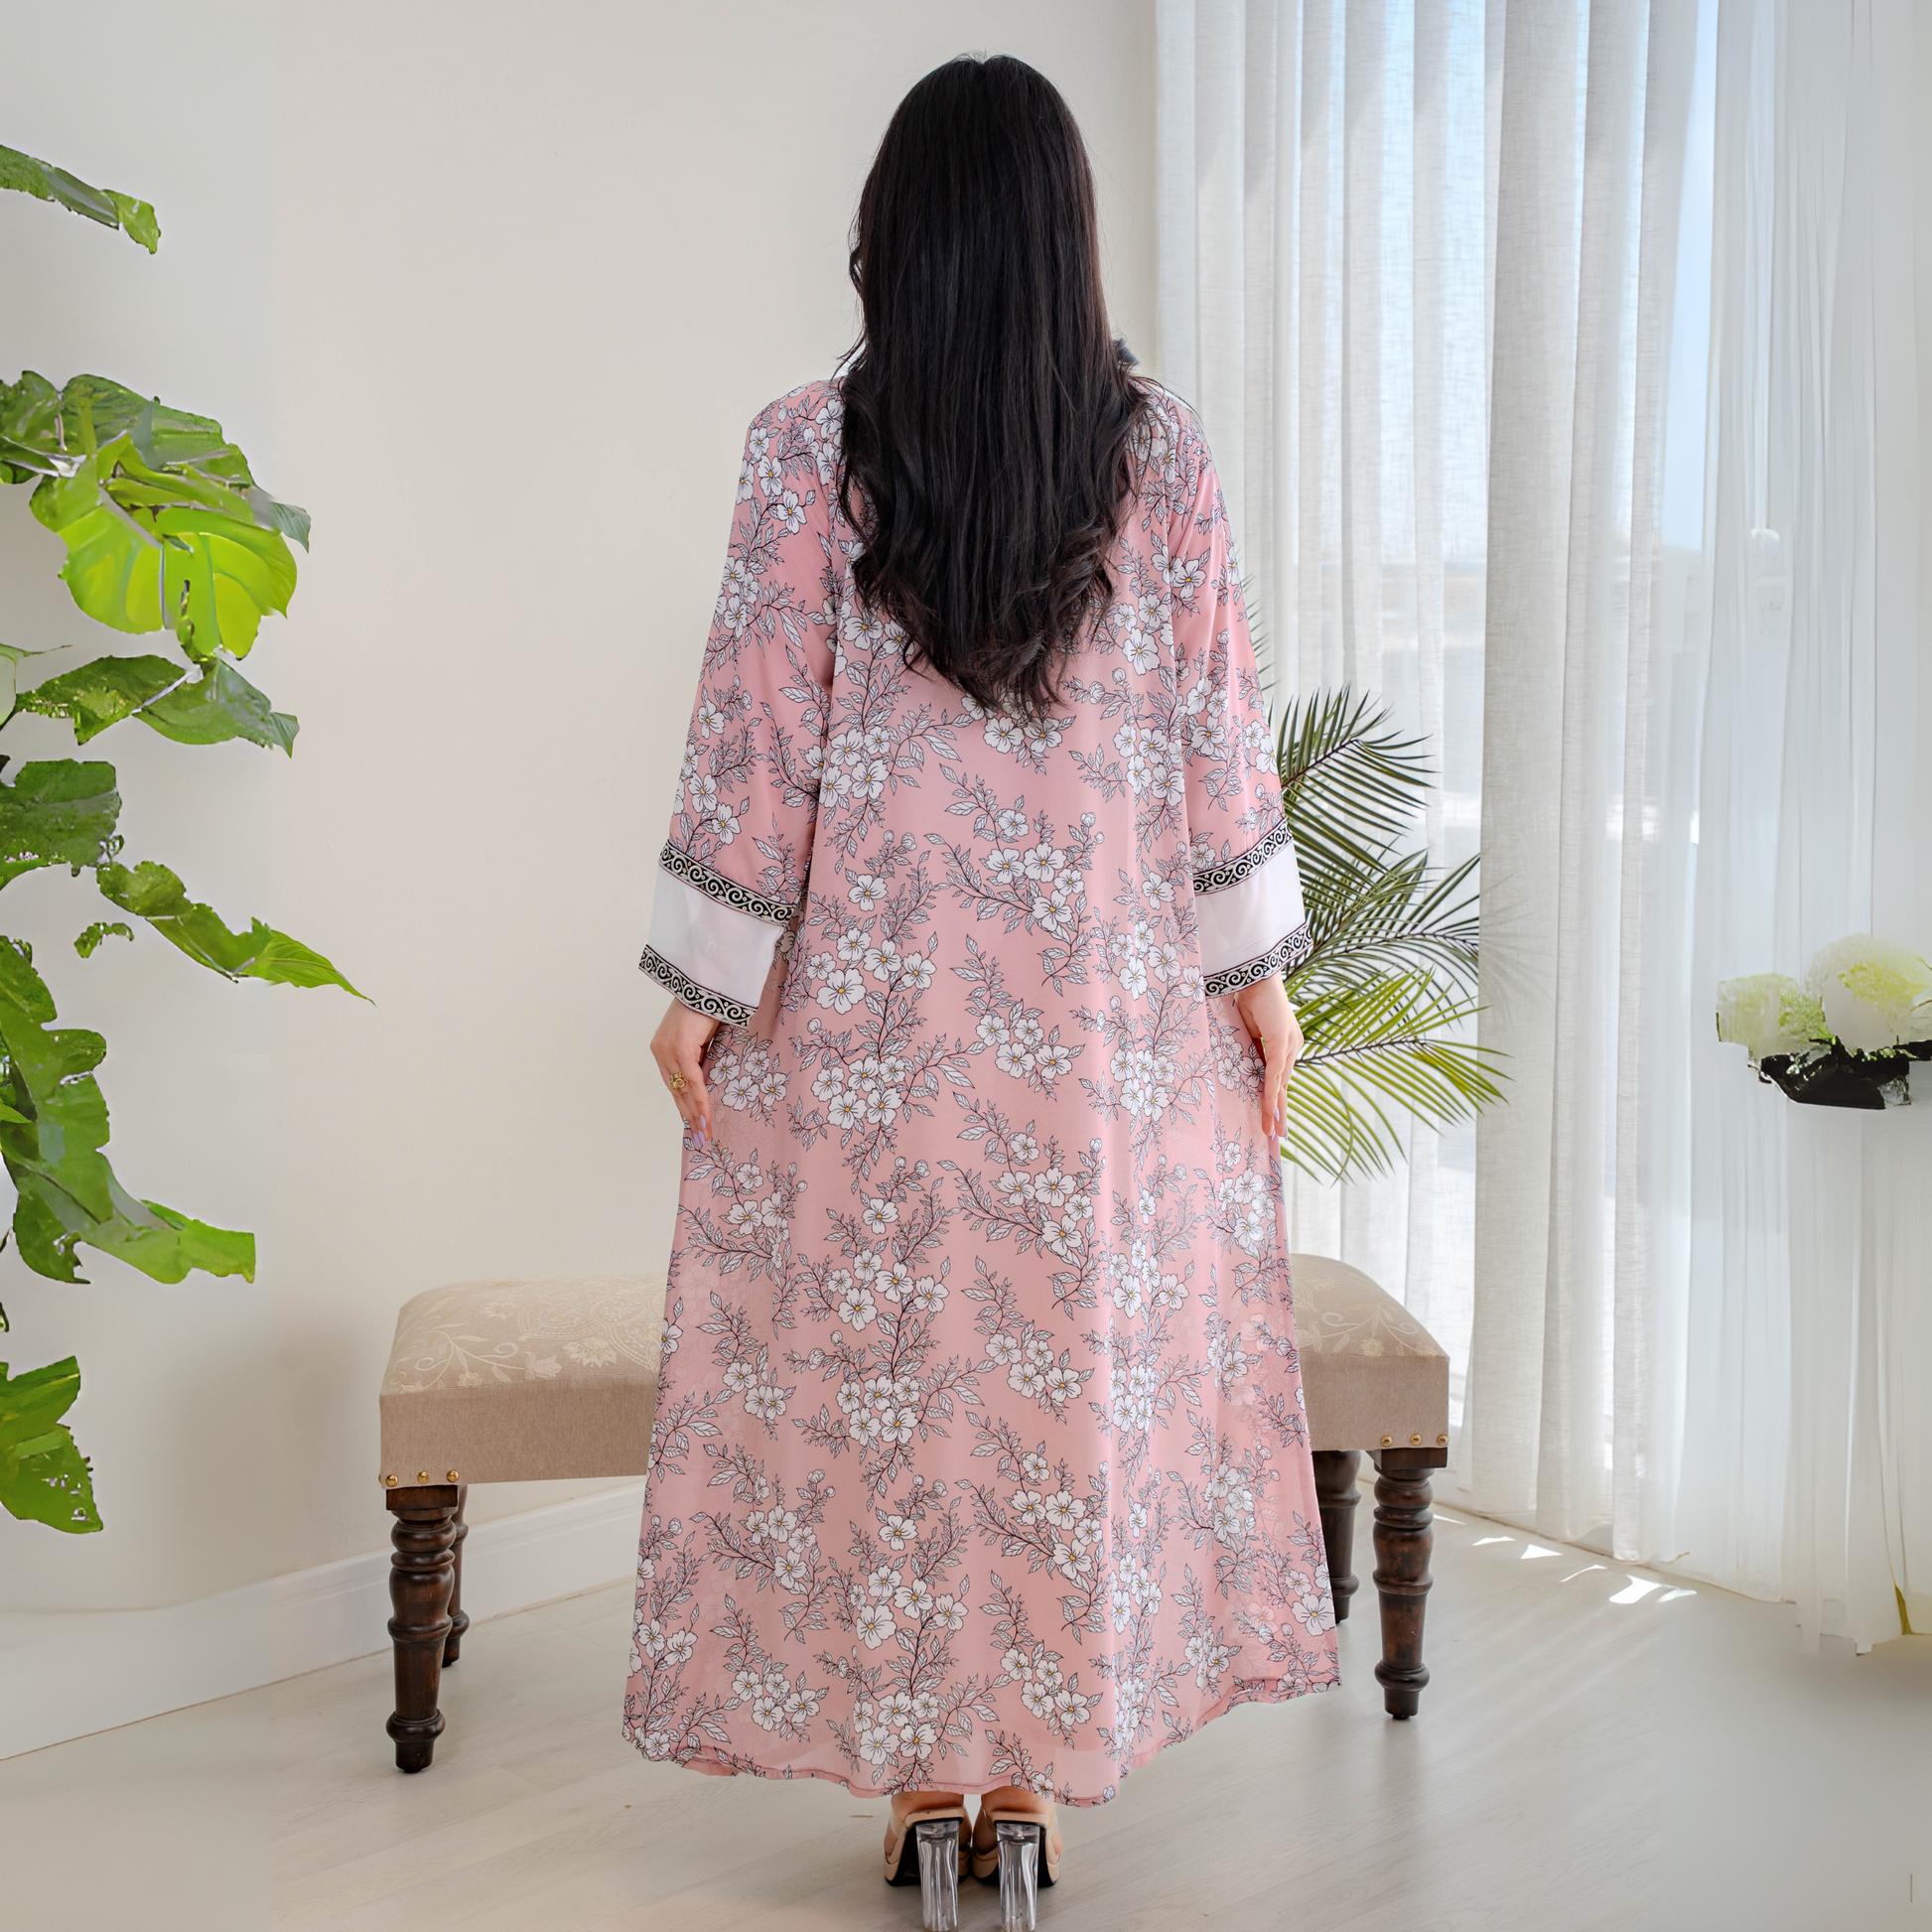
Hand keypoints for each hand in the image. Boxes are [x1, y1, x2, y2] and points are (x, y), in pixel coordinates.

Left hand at [651, 998, 720, 1143]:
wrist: (707, 982)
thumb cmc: (708, 1004)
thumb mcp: (702, 1036)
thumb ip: (701, 1055)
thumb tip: (708, 1075)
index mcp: (662, 1047)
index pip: (673, 1083)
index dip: (683, 1104)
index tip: (692, 1123)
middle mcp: (660, 1050)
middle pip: (675, 1090)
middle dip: (688, 1115)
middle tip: (698, 1136)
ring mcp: (667, 1050)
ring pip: (682, 1089)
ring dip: (695, 1114)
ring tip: (704, 1133)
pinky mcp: (680, 1048)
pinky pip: (693, 1081)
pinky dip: (700, 1100)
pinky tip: (706, 1116)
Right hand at [1233, 974, 1302, 1141]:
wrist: (1253, 973)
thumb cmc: (1247, 996)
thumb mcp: (1246, 1030)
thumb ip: (1249, 1050)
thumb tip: (1241, 1070)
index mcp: (1285, 1042)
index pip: (1279, 1077)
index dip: (1275, 1099)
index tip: (1273, 1120)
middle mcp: (1292, 1045)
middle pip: (1284, 1085)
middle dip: (1279, 1112)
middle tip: (1277, 1137)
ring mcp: (1289, 1044)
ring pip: (1281, 1084)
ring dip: (1274, 1109)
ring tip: (1271, 1133)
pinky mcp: (1282, 1041)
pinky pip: (1275, 1073)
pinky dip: (1272, 1093)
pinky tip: (1270, 1111)